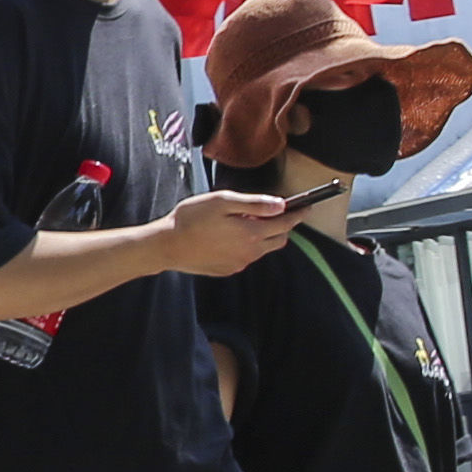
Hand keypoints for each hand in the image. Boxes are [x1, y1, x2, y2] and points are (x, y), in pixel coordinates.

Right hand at [163, 190, 304, 276]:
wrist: (166, 246)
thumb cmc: (191, 219)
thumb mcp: (222, 201)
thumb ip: (254, 203)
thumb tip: (280, 204)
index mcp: (251, 233)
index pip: (286, 224)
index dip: (297, 214)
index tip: (305, 207)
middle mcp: (250, 252)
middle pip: (279, 240)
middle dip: (283, 226)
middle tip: (274, 212)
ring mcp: (239, 263)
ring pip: (263, 250)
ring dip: (264, 237)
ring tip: (247, 223)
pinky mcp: (228, 269)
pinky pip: (247, 257)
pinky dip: (247, 246)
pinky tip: (229, 237)